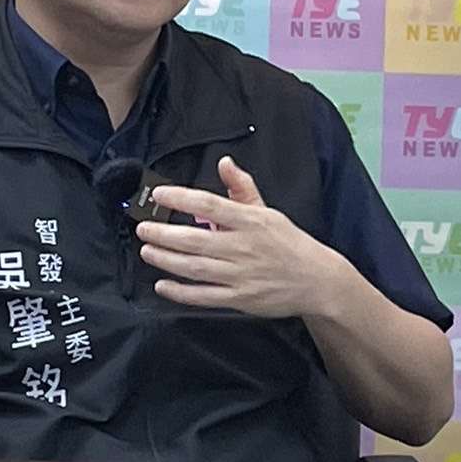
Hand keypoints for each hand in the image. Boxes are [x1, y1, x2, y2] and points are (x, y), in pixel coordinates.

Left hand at [135, 156, 343, 318]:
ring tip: (147, 250)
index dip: (181, 199)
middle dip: (164, 234)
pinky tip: (162, 285)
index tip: (159, 194)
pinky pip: (204, 296)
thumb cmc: (289, 243)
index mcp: (250, 221)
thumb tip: (224, 162)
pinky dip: (181, 293)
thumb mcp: (268, 211)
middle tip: (143, 228)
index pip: (209, 205)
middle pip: (195, 240)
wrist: (317, 280)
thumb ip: (242, 187)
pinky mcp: (240, 298)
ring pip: (195, 268)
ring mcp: (240, 275)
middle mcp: (243, 247)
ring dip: (166, 259)